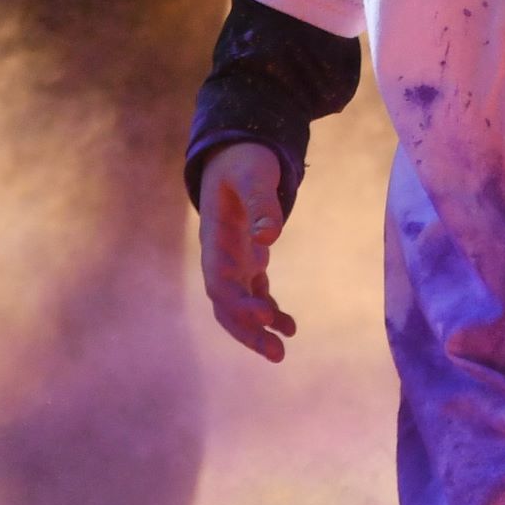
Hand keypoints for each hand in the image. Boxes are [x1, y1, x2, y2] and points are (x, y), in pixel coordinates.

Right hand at [196, 141, 299, 362]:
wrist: (235, 151)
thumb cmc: (244, 160)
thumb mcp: (254, 174)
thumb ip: (262, 203)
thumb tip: (269, 239)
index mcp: (215, 238)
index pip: (219, 281)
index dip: (238, 303)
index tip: (264, 316)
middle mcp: (220, 255)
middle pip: (226, 303)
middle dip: (247, 330)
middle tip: (276, 352)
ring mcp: (232, 260)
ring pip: (238, 305)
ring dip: (256, 329)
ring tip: (281, 351)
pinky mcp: (246, 260)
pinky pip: (254, 294)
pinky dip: (269, 311)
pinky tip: (289, 327)